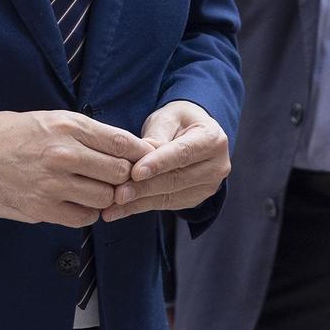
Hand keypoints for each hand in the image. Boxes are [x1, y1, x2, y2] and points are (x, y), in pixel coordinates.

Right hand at [0, 109, 152, 226]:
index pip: (123, 143)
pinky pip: (83, 218)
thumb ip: (87, 133)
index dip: (140, 154)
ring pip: (105, 197)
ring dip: (106, 197)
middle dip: (124, 177)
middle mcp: (64, 154)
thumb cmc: (11, 135)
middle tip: (118, 179)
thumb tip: (126, 148)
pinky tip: (78, 203)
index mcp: (69, 126)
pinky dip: (87, 213)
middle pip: (119, 172)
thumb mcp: (50, 119)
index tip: (144, 160)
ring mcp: (53, 184)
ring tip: (96, 190)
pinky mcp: (42, 209)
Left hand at [104, 100, 230, 219]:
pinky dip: (140, 207)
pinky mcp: (195, 199)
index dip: (159, 164)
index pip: (183, 153)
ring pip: (169, 196)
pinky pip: (165, 204)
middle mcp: (217, 166)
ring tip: (112, 207)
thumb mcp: (167, 119)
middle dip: (144, 188)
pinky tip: (119, 210)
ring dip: (138, 203)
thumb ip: (155, 137)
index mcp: (213, 139)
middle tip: (118, 194)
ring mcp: (208, 186)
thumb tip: (138, 157)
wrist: (193, 134)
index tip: (135, 172)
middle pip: (176, 179)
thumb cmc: (178, 122)